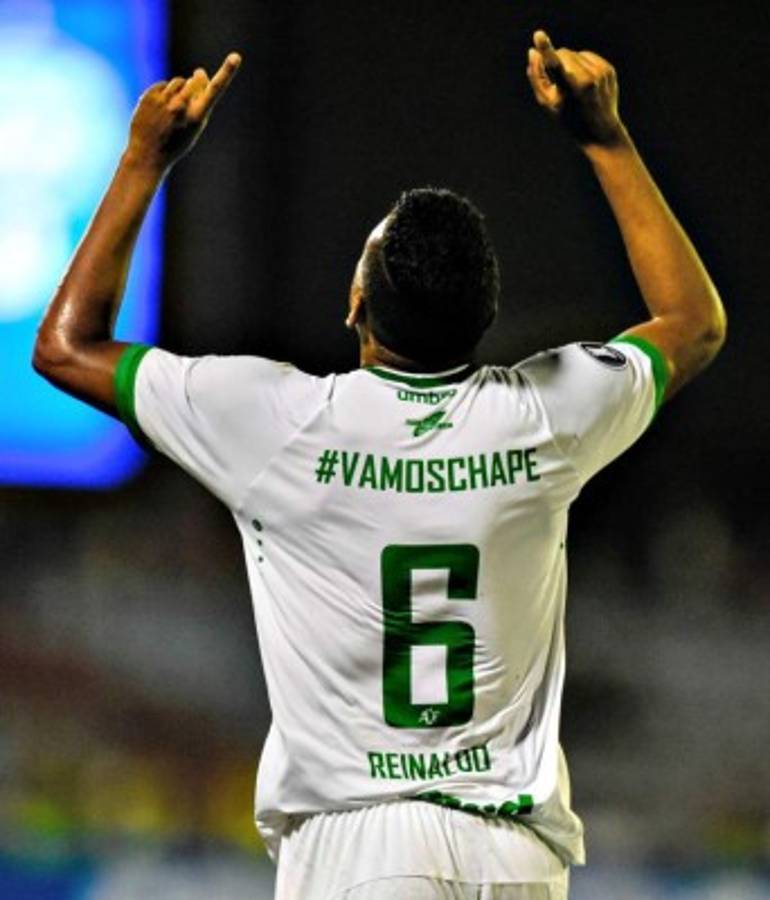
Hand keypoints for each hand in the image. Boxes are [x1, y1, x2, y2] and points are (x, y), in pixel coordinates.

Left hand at [127, 52, 241, 169]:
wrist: (148, 155)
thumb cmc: (176, 143)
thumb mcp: (195, 126)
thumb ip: (200, 101)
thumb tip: (199, 71)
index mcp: (197, 118)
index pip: (215, 90)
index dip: (227, 72)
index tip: (236, 57)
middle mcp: (181, 106)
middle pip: (196, 80)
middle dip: (198, 78)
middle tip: (199, 74)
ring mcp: (164, 100)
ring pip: (179, 81)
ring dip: (180, 89)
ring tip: (173, 108)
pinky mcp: (150, 95)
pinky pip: (163, 85)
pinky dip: (164, 93)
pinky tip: (160, 109)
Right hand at [526, 30, 624, 146]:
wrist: (600, 132)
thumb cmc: (568, 119)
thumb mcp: (548, 104)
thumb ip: (537, 78)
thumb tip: (533, 53)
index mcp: (574, 88)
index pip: (556, 63)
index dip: (546, 49)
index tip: (538, 35)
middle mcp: (590, 77)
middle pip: (564, 53)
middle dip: (557, 62)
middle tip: (559, 83)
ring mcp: (602, 72)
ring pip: (576, 53)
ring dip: (569, 64)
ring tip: (573, 87)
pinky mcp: (609, 69)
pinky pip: (588, 56)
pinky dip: (581, 65)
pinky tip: (583, 83)